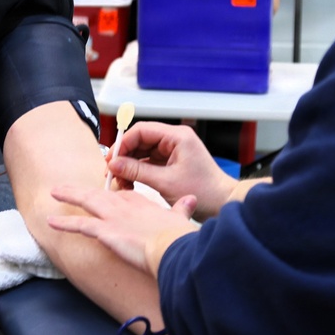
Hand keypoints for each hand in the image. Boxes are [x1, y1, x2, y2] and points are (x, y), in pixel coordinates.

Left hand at [49, 185, 197, 276]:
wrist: (172, 247)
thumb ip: (181, 209)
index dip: (108, 192)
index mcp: (139, 201)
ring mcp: (112, 216)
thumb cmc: (177, 236)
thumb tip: (189, 200)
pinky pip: (79, 225)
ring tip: (54, 192)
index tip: (99, 191)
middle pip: (97, 193)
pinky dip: (64, 223)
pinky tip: (50, 222)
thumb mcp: (180, 218)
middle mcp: (122, 205)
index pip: (118, 194)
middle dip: (80, 190)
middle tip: (64, 187)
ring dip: (68, 196)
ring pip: (85, 202)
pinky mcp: (104, 231)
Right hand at [108, 123, 238, 220]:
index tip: (111, 159)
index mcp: (177, 137)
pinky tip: (130, 182)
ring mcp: (172, 150)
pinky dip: (137, 171)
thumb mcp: (165, 182)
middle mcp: (174, 139)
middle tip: (111, 171)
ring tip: (121, 181)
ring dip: (129, 165)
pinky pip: (148, 161)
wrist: (223, 204)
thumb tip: (114, 164)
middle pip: (140, 140)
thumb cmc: (203, 191)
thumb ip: (137, 171)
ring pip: (142, 152)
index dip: (123, 143)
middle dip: (124, 156)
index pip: (142, 131)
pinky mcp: (171, 161)